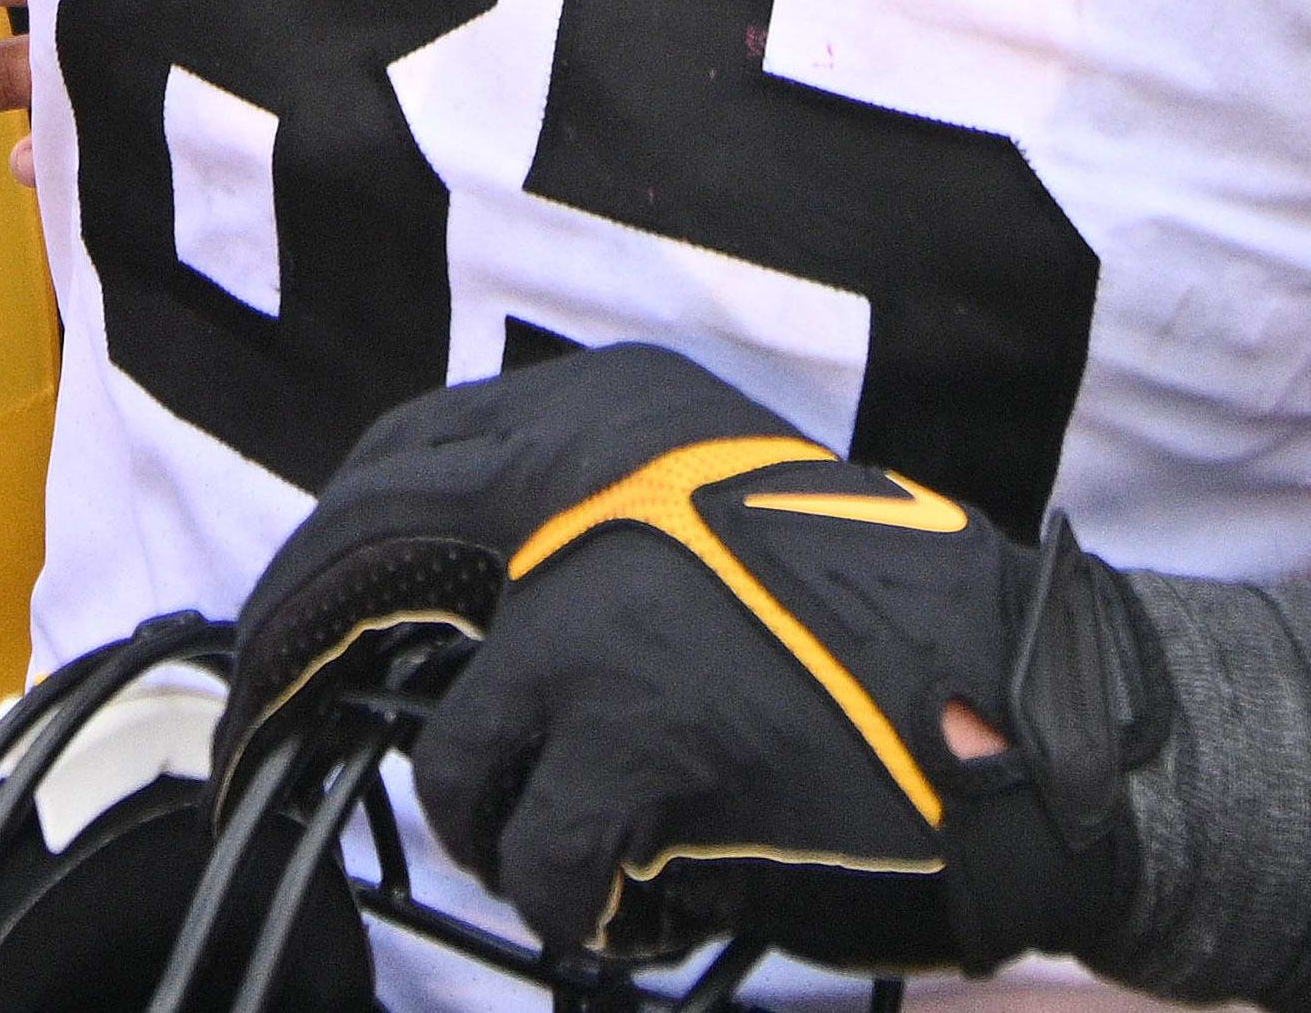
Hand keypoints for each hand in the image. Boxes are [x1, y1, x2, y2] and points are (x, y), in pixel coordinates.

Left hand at [231, 344, 1142, 974]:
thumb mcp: (719, 512)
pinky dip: (575, 898)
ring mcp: (611, 610)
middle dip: (302, 667)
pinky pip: (538, 852)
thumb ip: (587, 526)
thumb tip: (436, 604)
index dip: (322, 553)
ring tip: (579, 852)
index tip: (290, 623)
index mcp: (620, 413)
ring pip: (461, 757)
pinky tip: (637, 897)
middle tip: (278, 741)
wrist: (1032, 715)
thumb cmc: (887, 639)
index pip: (401, 458)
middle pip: (368, 573)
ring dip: (500, 827)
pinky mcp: (641, 734)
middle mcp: (599, 482)